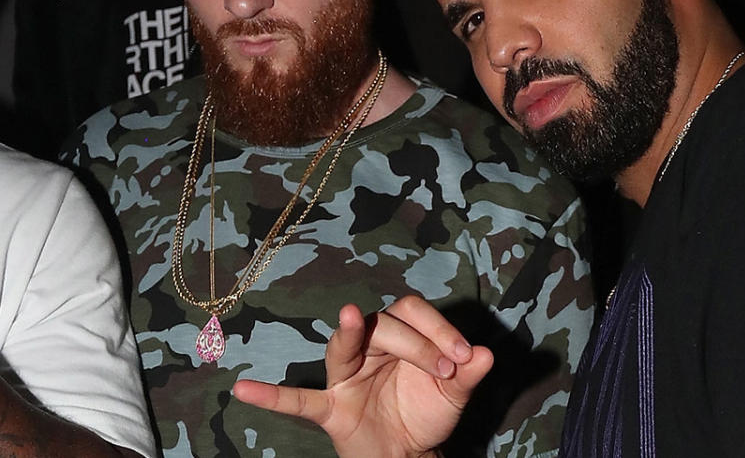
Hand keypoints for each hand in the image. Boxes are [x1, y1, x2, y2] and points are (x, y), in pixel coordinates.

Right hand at [232, 297, 493, 457]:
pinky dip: (271, 396)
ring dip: (352, 334)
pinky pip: (298, 400)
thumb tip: (487, 353)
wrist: (408, 455)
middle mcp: (370, 348)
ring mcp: (346, 376)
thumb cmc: (425, 413)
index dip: (440, 330)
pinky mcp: (331, 407)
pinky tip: (244, 390)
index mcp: (400, 336)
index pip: (414, 314)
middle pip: (385, 325)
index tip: (465, 357)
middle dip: (419, 344)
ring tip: (352, 316)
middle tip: (446, 369)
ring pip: (345, 347)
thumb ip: (469, 373)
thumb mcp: (454, 393)